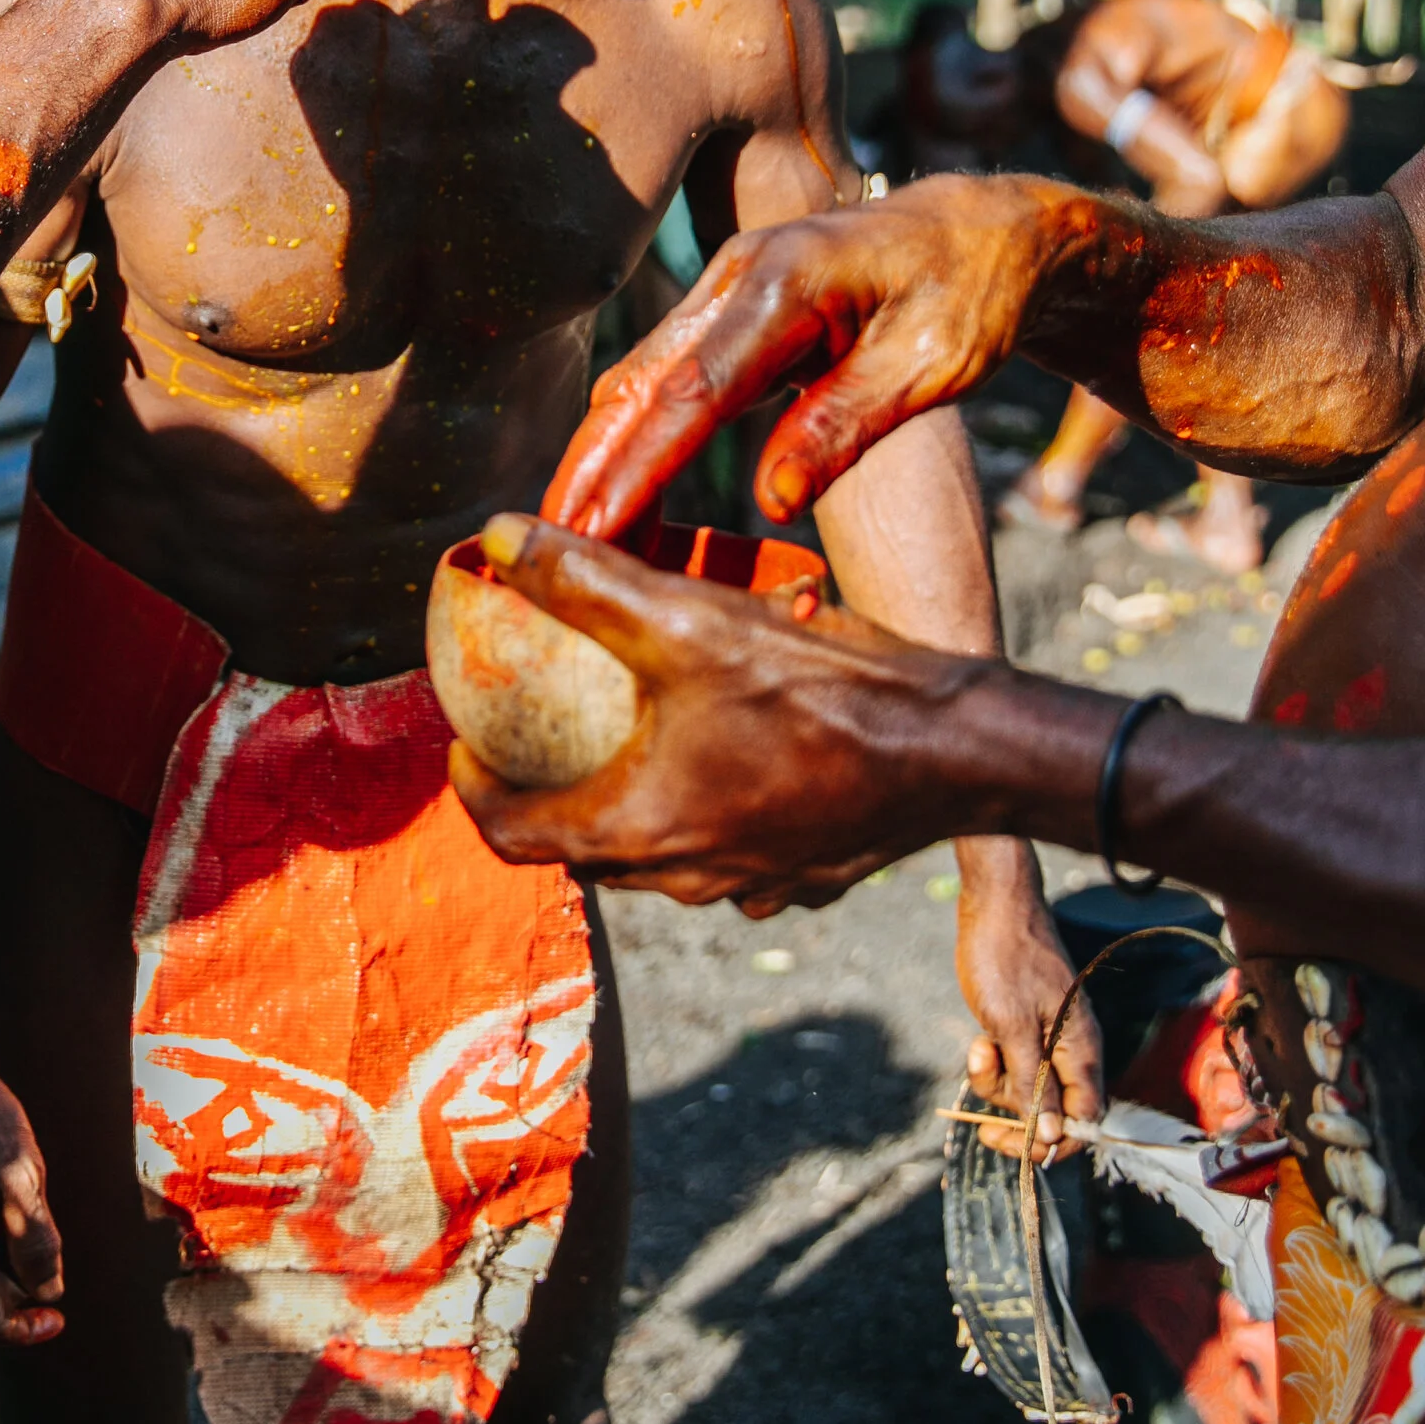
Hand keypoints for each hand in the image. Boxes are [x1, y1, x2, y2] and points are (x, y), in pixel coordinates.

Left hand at [445, 516, 1003, 910]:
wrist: (955, 749)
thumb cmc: (821, 691)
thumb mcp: (688, 618)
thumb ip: (583, 580)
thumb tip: (496, 537)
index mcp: (634, 830)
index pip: (511, 833)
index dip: (475, 785)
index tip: (469, 738)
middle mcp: (682, 877)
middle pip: (580, 848)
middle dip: (545, 793)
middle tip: (538, 729)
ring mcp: (747, 887)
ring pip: (656, 854)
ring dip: (627, 802)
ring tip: (629, 730)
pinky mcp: (801, 878)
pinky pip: (726, 853)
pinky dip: (703, 810)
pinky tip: (724, 754)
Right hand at [542, 178, 1065, 541]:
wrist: (988, 229)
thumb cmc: (971, 293)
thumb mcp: (928, 366)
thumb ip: (844, 427)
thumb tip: (769, 502)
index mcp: (787, 284)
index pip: (694, 391)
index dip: (637, 467)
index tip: (594, 528)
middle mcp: (740, 275)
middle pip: (643, 383)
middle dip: (591, 465)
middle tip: (548, 540)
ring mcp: (729, 289)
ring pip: (644, 379)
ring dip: (604, 453)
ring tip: (571, 528)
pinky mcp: (733, 312)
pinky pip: (669, 376)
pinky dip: (637, 432)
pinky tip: (618, 485)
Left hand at [956, 853, 1103, 1158]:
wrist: (995, 900)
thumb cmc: (1004, 957)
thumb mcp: (1010, 1026)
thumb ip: (1031, 1083)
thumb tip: (1050, 1137)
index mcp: (1081, 1051)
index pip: (1082, 1122)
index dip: (1050, 1146)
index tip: (1008, 1146)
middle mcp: (1073, 1048)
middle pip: (1053, 1111)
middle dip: (1014, 1114)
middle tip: (977, 1117)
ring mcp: (1051, 1035)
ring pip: (1029, 1086)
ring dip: (997, 1080)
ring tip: (979, 1045)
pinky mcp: (1030, 1024)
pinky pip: (1016, 1061)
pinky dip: (995, 1058)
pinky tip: (980, 1036)